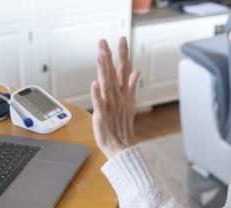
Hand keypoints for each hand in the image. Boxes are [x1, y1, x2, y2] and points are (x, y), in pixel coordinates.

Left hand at [91, 37, 140, 158]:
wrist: (122, 146)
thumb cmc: (123, 126)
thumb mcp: (129, 103)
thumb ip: (131, 85)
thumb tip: (136, 71)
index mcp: (123, 93)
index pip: (124, 69)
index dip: (123, 54)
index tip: (122, 39)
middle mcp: (117, 97)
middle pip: (113, 74)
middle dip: (109, 57)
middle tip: (104, 43)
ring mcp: (110, 106)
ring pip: (106, 84)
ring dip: (104, 71)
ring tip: (101, 57)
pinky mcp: (102, 116)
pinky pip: (99, 103)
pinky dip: (97, 94)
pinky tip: (95, 83)